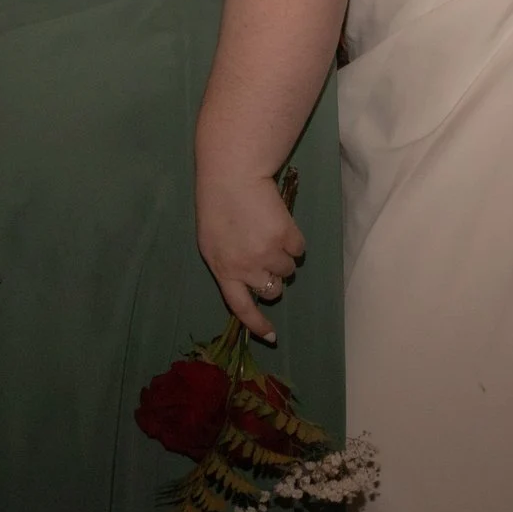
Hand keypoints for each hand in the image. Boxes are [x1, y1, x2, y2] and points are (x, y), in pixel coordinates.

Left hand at [196, 170, 306, 341]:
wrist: (233, 175)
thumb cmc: (218, 206)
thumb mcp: (212, 243)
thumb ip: (229, 265)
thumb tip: (252, 284)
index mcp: (223, 270)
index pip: (241, 308)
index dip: (257, 324)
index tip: (272, 336)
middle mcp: (246, 267)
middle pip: (271, 290)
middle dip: (273, 279)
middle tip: (267, 257)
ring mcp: (267, 253)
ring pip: (288, 270)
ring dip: (284, 256)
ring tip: (270, 233)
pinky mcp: (286, 236)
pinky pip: (299, 249)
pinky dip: (294, 239)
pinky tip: (280, 223)